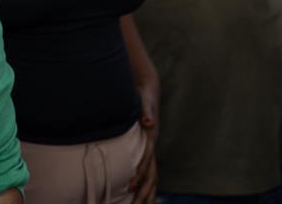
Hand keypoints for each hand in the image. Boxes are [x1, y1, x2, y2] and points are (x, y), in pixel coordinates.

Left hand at [130, 76, 158, 201]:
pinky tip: (138, 191)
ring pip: (151, 175)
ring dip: (147, 192)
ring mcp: (149, 147)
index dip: (139, 175)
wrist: (149, 90)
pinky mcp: (145, 147)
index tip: (130, 188)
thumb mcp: (144, 102)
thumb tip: (148, 123)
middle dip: (145, 191)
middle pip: (151, 174)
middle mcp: (151, 146)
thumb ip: (146, 112)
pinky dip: (145, 182)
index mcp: (150, 138)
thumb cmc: (144, 96)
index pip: (146, 162)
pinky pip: (147, 169)